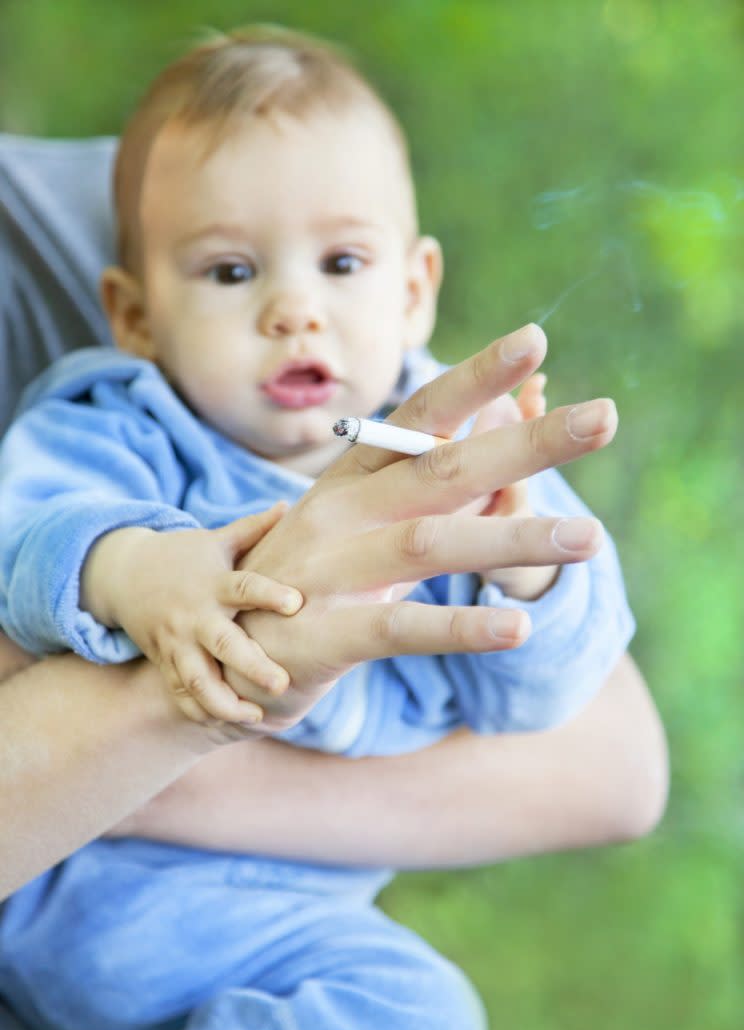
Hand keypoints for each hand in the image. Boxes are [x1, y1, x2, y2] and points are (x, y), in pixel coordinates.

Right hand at [81, 503, 302, 722]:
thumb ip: (253, 529)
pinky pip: (180, 693)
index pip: (245, 587)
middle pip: (224, 644)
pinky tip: (226, 725)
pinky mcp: (164, 662)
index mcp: (214, 584)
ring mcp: (177, 643)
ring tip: (256, 716)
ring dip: (225, 703)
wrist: (122, 574)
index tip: (296, 602)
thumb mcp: (215, 540)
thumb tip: (290, 505)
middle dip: (252, 666)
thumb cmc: (183, 556)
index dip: (270, 593)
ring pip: (198, 680)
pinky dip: (199, 711)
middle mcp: (195, 616)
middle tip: (282, 683)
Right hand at [223, 323, 614, 733]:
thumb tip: (506, 441)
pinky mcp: (325, 634)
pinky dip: (460, 626)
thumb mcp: (370, 530)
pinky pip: (400, 626)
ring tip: (590, 536)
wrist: (222, 658)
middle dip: (527, 441)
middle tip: (604, 417)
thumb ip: (434, 494)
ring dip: (516, 538)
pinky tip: (518, 627)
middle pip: (443, 467)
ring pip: (431, 543)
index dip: (476, 376)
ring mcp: (328, 571)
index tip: (535, 339)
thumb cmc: (309, 584)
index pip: (420, 416)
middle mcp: (339, 512)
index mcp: (352, 479)